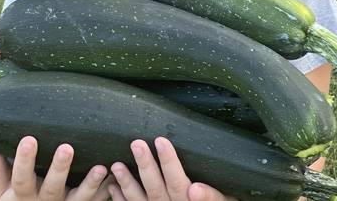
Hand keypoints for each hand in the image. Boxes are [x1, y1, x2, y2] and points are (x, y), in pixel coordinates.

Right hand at [0, 136, 112, 200]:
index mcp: (24, 196)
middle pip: (52, 187)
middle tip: (67, 147)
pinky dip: (107, 191)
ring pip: (79, 198)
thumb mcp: (1, 194)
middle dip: (60, 168)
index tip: (29, 138)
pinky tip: (116, 176)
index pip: (22, 178)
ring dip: (91, 183)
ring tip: (101, 167)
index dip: (24, 160)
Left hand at [107, 137, 236, 200]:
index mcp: (189, 200)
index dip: (169, 161)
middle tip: (136, 143)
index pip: (178, 180)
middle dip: (146, 165)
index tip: (161, 140)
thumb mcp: (224, 200)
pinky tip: (113, 187)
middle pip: (156, 188)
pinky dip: (121, 200)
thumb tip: (195, 189)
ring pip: (141, 200)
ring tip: (116, 165)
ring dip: (127, 183)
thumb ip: (212, 196)